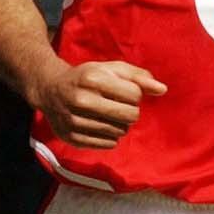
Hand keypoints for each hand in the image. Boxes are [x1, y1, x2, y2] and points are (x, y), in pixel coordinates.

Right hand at [30, 60, 167, 149]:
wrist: (50, 90)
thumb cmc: (88, 77)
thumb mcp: (111, 69)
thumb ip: (138, 77)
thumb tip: (163, 90)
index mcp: (92, 78)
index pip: (135, 95)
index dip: (135, 94)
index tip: (123, 92)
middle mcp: (81, 100)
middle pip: (130, 116)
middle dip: (131, 112)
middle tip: (119, 106)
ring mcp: (75, 121)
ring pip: (120, 132)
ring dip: (120, 124)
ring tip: (107, 114)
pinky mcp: (72, 138)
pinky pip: (108, 145)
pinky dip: (110, 137)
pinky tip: (100, 125)